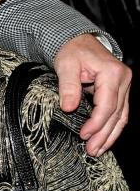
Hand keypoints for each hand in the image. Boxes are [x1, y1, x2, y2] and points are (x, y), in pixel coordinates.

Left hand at [53, 34, 131, 155]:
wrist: (78, 41)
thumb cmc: (72, 51)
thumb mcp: (65, 65)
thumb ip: (68, 87)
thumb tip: (68, 108)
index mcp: (112, 73)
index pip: (107, 105)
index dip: (96, 123)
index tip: (84, 135)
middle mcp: (123, 80)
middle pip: (116, 113)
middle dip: (104, 134)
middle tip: (92, 150)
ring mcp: (124, 85)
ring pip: (121, 115)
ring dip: (110, 135)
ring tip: (99, 150)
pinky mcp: (120, 90)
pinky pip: (119, 112)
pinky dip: (112, 126)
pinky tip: (105, 139)